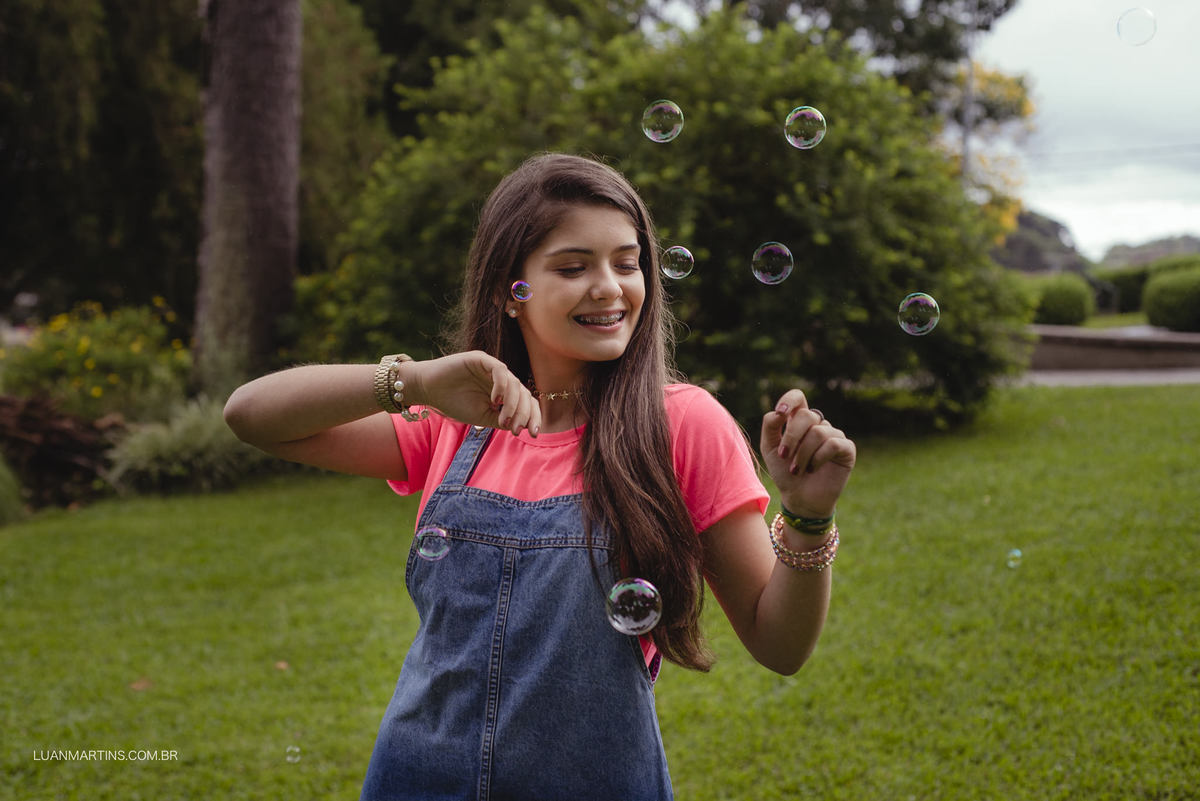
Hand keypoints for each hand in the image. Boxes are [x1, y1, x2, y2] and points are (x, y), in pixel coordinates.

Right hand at [408, 351, 541, 435]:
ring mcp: (492, 369)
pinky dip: (502, 386)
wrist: (428, 390)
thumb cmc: (454, 403)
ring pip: (515, 383)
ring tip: (502, 419)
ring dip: (512, 404)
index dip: (534, 417)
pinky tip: (495, 400)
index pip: (527, 402)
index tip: (534, 434)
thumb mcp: (482, 418)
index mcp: (504, 393)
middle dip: (524, 414)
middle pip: (525, 394)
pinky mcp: (481, 359)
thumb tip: (526, 426)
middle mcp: (502, 380)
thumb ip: (503, 420)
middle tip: (516, 429)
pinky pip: (500, 370)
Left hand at [760, 390, 855, 517]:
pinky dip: (818, 458)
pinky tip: (813, 469)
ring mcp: (834, 436)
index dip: (790, 400)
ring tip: (797, 470)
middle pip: (807, 415)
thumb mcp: (770, 448)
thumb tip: (778, 412)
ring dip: (803, 454)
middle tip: (783, 456)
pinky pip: (833, 443)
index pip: (798, 398)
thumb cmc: (784, 473)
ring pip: (818, 432)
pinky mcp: (847, 449)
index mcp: (799, 422)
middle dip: (791, 437)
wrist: (799, 499)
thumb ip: (770, 426)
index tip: (781, 413)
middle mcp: (818, 425)